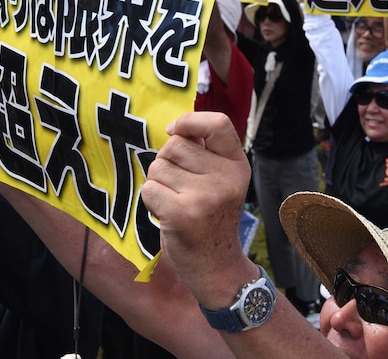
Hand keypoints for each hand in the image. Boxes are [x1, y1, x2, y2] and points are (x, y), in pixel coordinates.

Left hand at [141, 112, 249, 291]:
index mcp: (238, 165)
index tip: (174, 131)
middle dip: (166, 163)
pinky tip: (166, 215)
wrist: (217, 268)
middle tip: (178, 189)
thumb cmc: (211, 220)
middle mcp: (226, 178)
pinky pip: (149, 189)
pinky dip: (149, 201)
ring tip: (174, 203)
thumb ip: (204, 154)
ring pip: (158, 167)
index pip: (218, 123)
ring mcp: (206, 196)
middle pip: (175, 145)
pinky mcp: (183, 213)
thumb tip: (176, 127)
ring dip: (157, 184)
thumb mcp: (221, 183)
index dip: (189, 121)